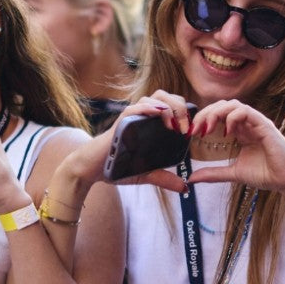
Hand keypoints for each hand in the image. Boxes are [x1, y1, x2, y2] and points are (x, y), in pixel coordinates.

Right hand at [73, 93, 191, 192]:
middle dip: (181, 107)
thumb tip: (185, 188)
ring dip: (168, 106)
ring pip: (153, 98)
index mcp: (150, 123)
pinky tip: (158, 113)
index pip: (171, 104)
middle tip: (186, 128)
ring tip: (175, 124)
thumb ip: (164, 178)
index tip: (192, 130)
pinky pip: (134, 108)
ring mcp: (130, 117)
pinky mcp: (119, 122)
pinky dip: (148, 108)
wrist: (92, 170)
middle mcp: (141, 116)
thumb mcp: (146, 174)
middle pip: (166, 96)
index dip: (185, 111)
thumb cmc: (116, 167)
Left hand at [186, 99, 284, 198]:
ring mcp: (256, 123)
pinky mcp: (265, 125)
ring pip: (233, 104)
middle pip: (222, 105)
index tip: (191, 133)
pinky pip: (246, 111)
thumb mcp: (233, 173)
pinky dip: (233, 117)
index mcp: (240, 131)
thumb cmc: (266, 175)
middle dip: (205, 113)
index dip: (203, 119)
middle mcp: (247, 124)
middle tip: (195, 129)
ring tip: (207, 128)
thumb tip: (191, 178)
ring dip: (216, 112)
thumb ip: (213, 173)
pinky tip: (227, 131)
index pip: (218, 115)